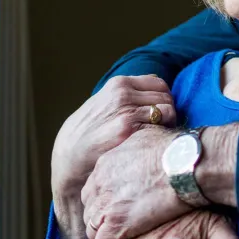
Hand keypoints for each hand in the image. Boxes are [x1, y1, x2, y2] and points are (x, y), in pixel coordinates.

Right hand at [51, 74, 175, 197]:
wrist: (69, 156)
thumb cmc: (90, 130)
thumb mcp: (105, 102)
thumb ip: (128, 92)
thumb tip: (157, 82)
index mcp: (119, 84)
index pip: (159, 84)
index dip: (165, 99)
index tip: (161, 113)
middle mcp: (123, 93)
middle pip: (166, 97)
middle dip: (169, 112)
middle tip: (162, 128)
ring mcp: (126, 111)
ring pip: (168, 110)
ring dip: (169, 123)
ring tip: (159, 136)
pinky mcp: (128, 130)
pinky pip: (161, 126)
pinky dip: (162, 134)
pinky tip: (152, 144)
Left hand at [82, 125, 191, 238]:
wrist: (184, 163)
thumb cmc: (175, 148)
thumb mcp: (148, 134)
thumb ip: (135, 144)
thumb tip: (144, 146)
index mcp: (105, 164)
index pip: (95, 188)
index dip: (108, 199)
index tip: (124, 204)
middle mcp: (99, 184)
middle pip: (90, 208)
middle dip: (104, 217)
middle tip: (125, 221)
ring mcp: (106, 205)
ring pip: (92, 228)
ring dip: (108, 233)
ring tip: (128, 235)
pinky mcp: (116, 224)